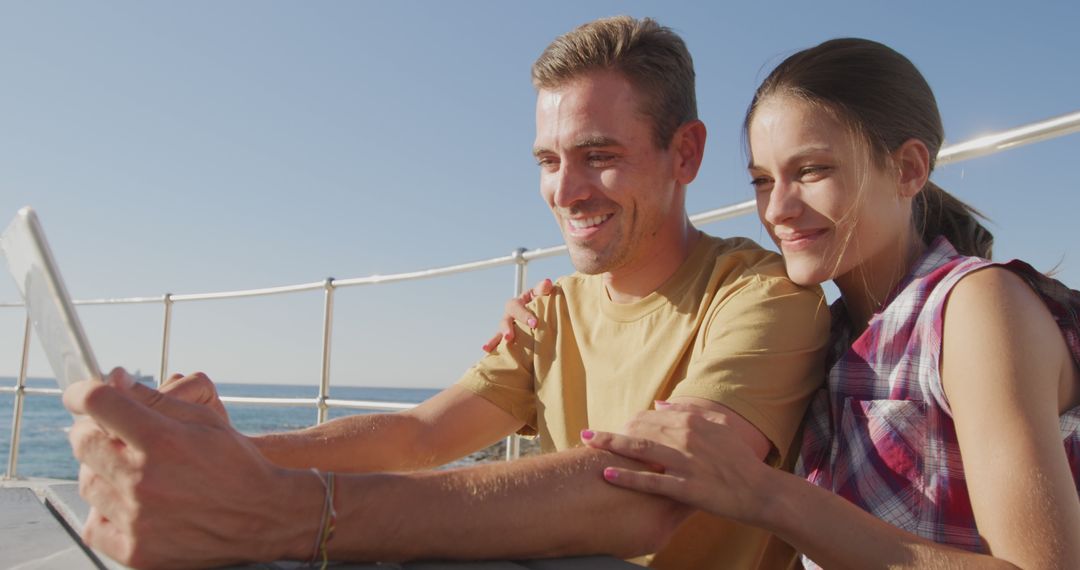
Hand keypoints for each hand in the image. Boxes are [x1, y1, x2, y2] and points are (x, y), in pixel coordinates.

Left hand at [64, 368, 317, 567]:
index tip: (81, 395)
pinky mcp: (136, 550)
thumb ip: (155, 398)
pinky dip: (104, 511)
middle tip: (108, 432)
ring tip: (127, 470)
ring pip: (87, 482)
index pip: (98, 403)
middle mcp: (144, 479)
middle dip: (90, 429)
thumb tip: (114, 380)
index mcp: (162, 440)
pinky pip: (94, 525)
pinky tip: (128, 503)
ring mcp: (137, 518)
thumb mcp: (204, 420)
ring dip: (99, 470)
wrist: (264, 517)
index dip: (82, 392)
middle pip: (83, 442)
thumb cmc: (236, 465)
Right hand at [481, 278, 553, 352]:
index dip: (524, 315)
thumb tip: (547, 283)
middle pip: (505, 321)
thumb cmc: (540, 301)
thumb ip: (543, 288)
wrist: (540, 312)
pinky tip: (487, 352)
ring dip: (494, 340)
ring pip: (499, 333)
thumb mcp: (541, 294)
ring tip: (488, 347)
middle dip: (506, 329)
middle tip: (509, 337)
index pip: (517, 308)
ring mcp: (507, 327)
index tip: (534, 323)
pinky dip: (492, 347)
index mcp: (517, 304)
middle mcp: (509, 315)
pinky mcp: (508, 338)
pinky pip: (498, 343)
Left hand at [580, 402, 772, 524]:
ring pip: (639, 450)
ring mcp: (685, 463)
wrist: (761, 491)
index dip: (628, 421)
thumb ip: (690, 412)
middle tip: (589, 435)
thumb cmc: (741, 459)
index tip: (614, 425)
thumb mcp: (720, 427)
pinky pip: (650, 481)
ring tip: (587, 444)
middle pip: (639, 430)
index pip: (650, 416)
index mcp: (692, 422)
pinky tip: (607, 474)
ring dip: (610, 446)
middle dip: (612, 431)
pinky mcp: (686, 487)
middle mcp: (686, 438)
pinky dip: (627, 477)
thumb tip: (659, 404)